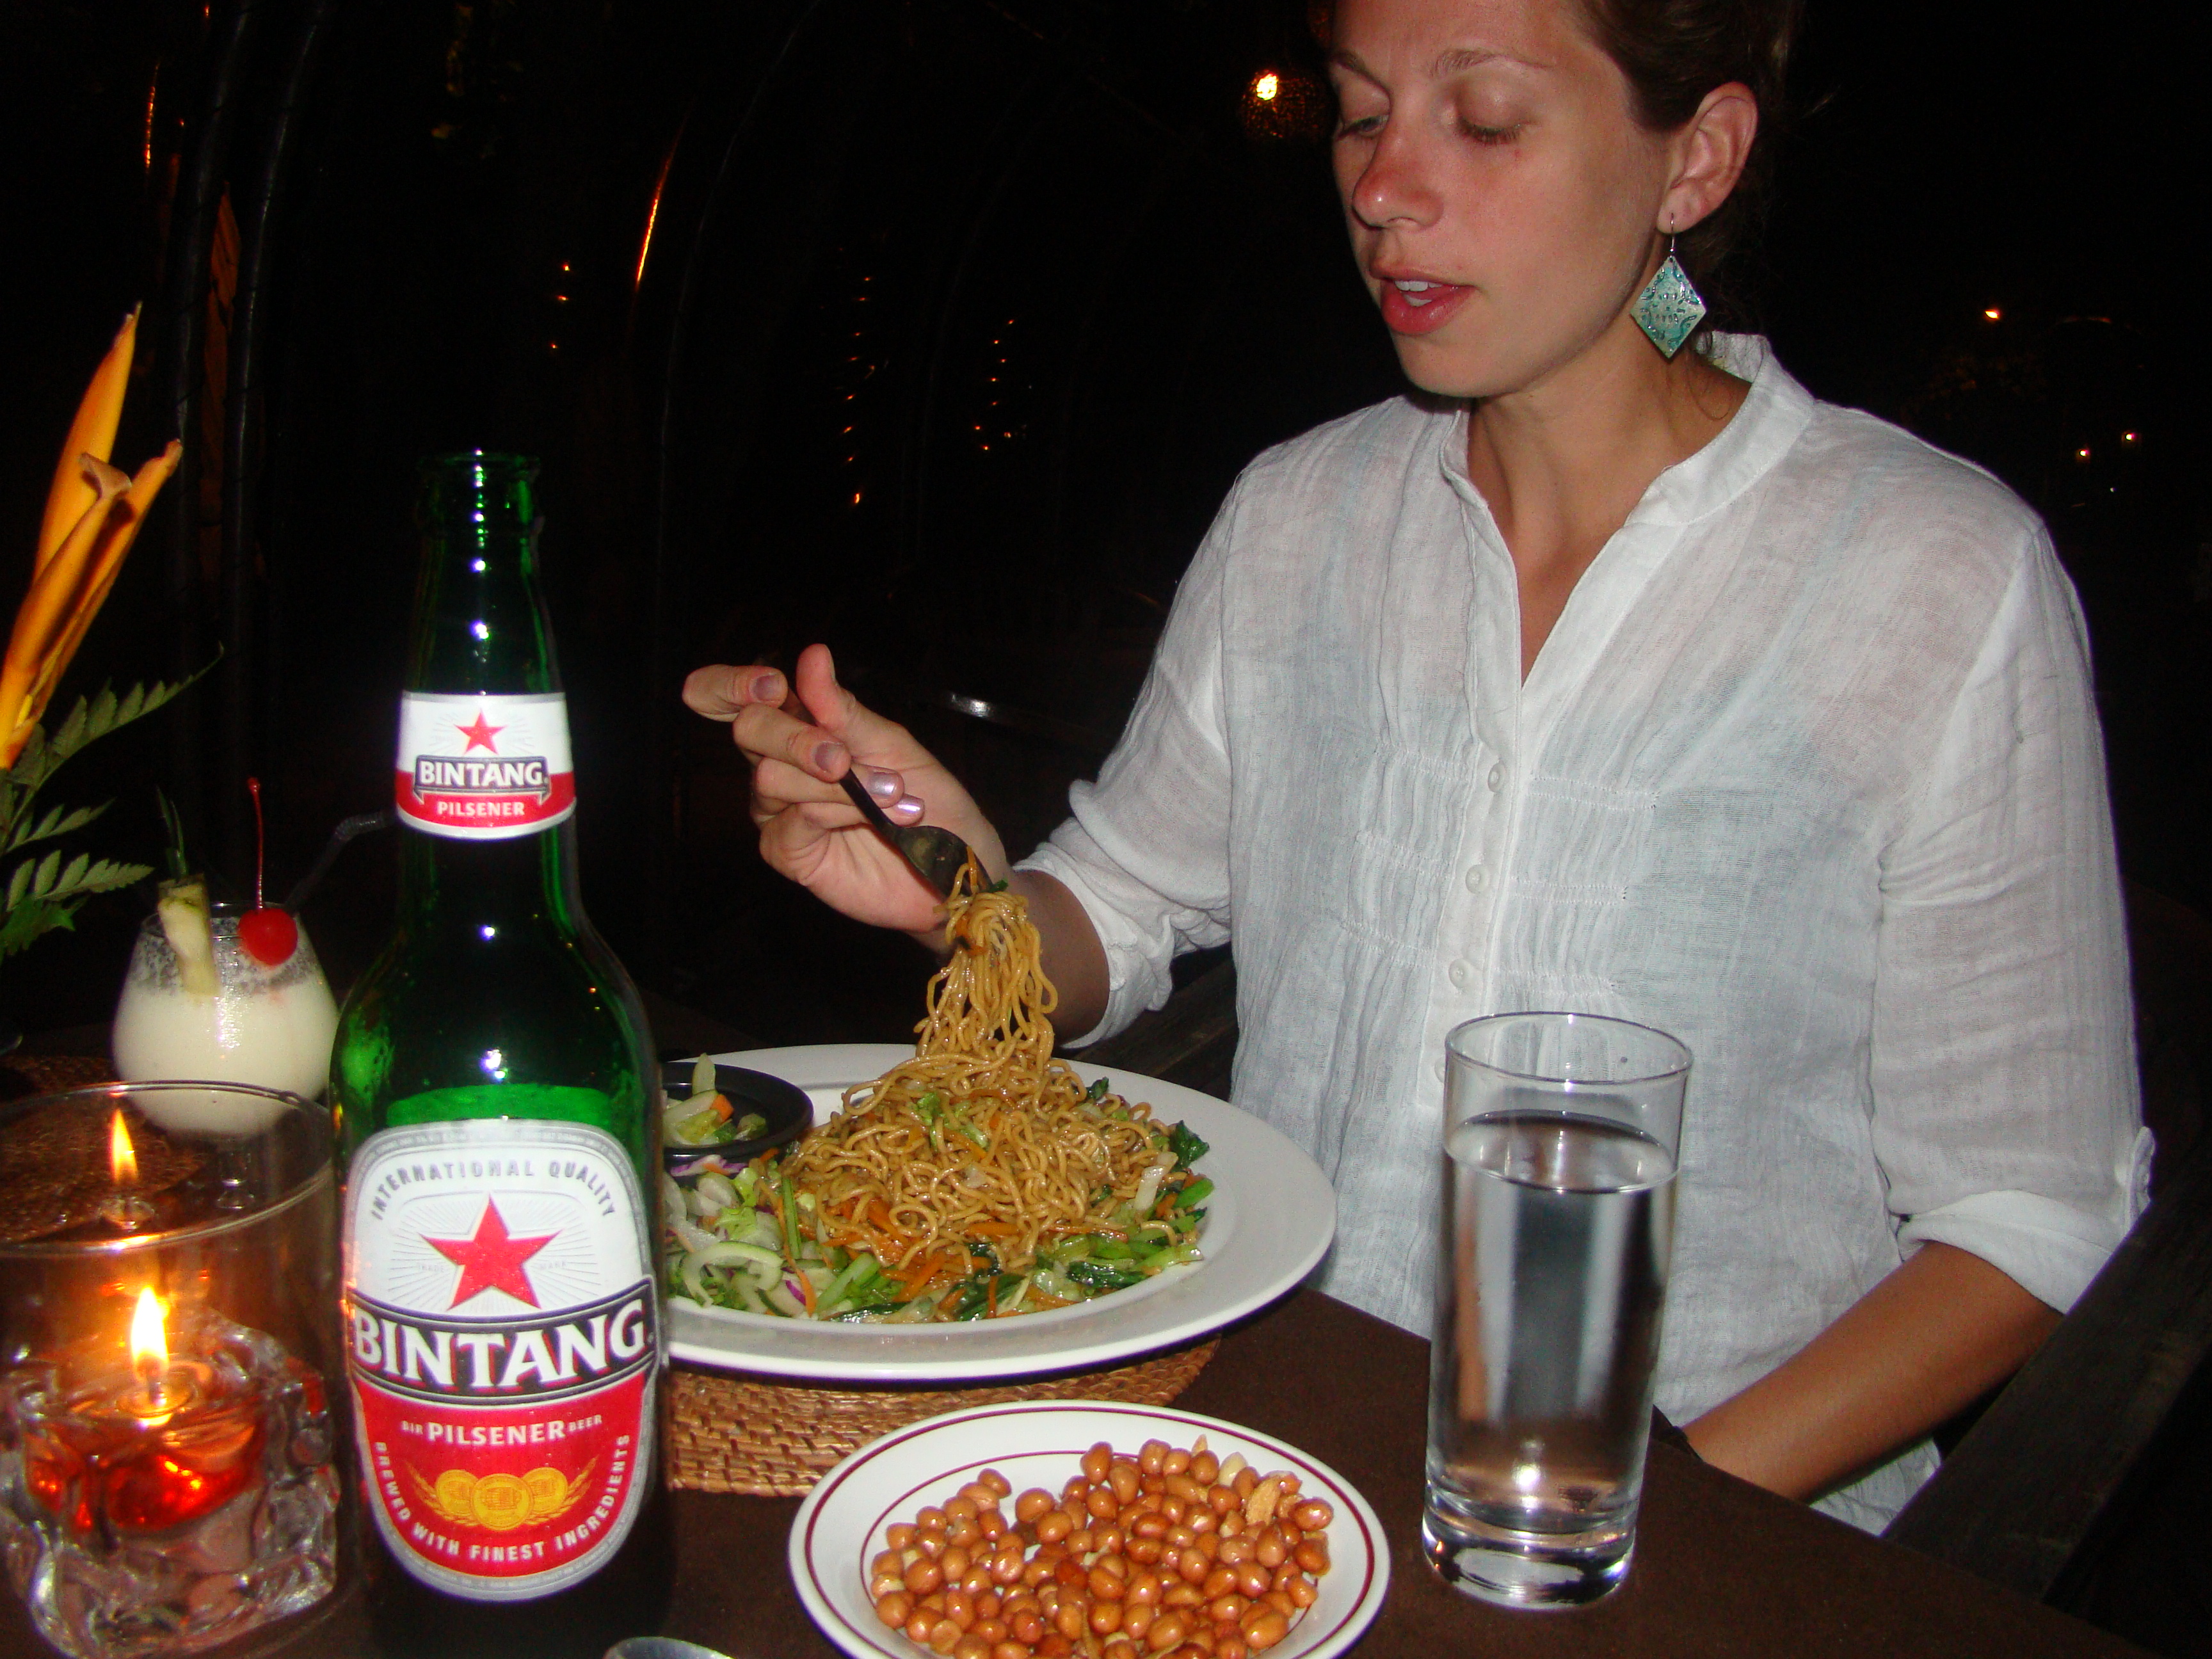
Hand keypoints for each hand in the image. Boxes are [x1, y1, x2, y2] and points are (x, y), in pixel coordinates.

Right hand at [681, 643, 1006, 940]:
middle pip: (748, 729)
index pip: (731, 695)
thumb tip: (812, 656)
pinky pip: (795, 820)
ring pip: (772, 777)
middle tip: (846, 758)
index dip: (733, 683)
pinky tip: (880, 820)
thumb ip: (842, 709)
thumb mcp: (891, 743)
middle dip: (797, 738)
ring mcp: (776, 810)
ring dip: (841, 785)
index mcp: (798, 725)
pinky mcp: (785, 851)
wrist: (952, 862)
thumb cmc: (928, 796)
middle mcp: (776, 763)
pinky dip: (840, 812)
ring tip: (894, 795)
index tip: (773, 686)